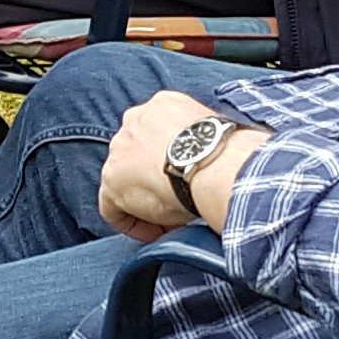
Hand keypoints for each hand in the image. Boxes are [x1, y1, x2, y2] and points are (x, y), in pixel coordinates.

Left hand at [97, 89, 267, 242]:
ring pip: (123, 180)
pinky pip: (112, 207)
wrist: (213, 163)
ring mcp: (119, 148)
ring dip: (144, 200)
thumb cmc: (226, 153)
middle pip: (136, 155)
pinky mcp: (111, 179)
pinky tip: (155, 233)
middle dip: (153, 179)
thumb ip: (199, 143)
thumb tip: (206, 165)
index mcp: (162, 105)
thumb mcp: (213, 135)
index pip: (157, 134)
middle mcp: (134, 120)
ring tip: (169, 219)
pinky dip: (130, 223)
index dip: (169, 164)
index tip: (186, 183)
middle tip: (176, 200)